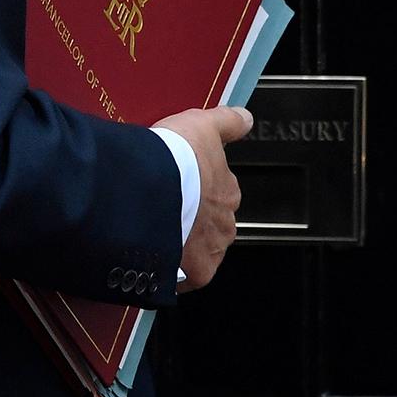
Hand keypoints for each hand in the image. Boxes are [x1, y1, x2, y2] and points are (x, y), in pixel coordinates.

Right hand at [154, 105, 251, 291]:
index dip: (197, 190)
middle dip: (192, 220)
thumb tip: (246, 119)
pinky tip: (156, 261)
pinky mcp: (194, 274)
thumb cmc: (175, 159)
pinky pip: (185, 278)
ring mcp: (211, 250)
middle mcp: (225, 223)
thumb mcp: (203, 125)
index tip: (180, 187)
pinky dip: (173, 272)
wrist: (150, 190)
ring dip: (183, 245)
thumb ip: (227, 122)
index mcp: (229, 191)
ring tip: (156, 234)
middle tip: (165, 210)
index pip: (219, 194)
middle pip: (210, 225)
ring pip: (199, 251)